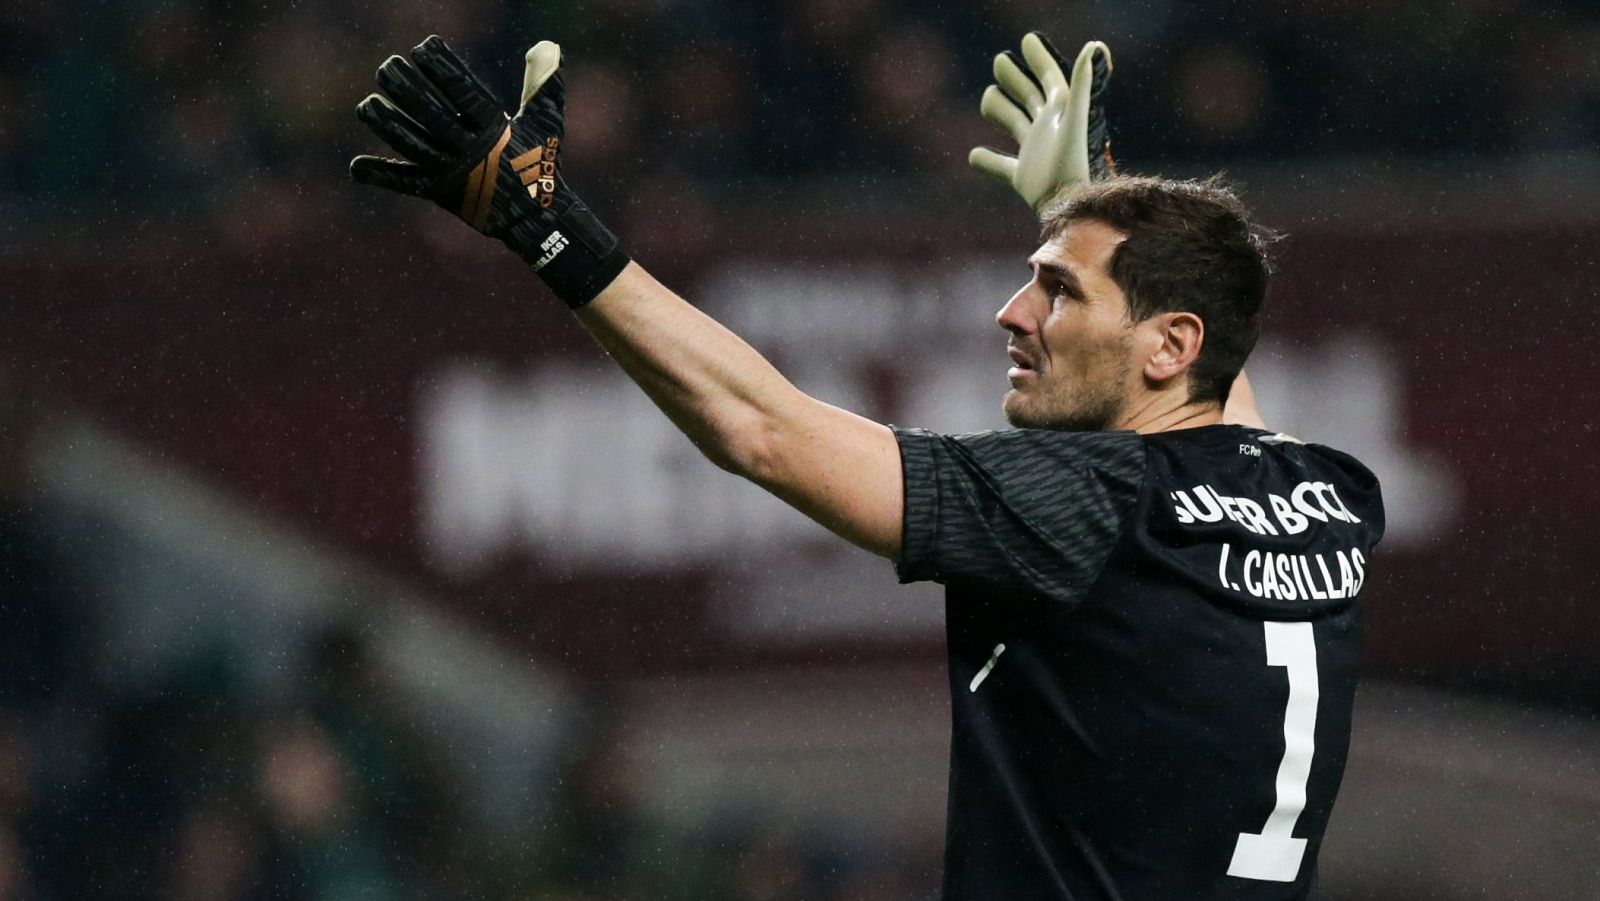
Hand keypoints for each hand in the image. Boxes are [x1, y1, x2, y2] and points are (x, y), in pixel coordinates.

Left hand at [351, 36, 628, 306]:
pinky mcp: (441, 193)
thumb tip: (546, 45)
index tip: (423, 47)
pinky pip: (407, 184)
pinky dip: (382, 176)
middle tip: (387, 67)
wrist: (538, 218)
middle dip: (408, 89)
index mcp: (495, 129)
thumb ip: (543, 83)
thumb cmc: (542, 163)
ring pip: (415, 145)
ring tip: (366, 106)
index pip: (464, 93)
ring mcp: (454, 173)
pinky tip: (357, 166)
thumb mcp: (546, 122)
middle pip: (433, 115)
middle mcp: (472, 149)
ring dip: (388, 125)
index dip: (443, 69)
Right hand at [969, 33, 1114, 213]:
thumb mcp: (1075, 119)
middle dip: (1014, 78)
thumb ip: (1081, 85)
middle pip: (1027, 96)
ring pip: (1012, 123)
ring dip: (999, 110)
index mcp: (1059, 113)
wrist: (1065, 208)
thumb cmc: (1071, 166)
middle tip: (1000, 61)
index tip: (1027, 40)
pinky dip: (986, 160)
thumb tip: (1093, 46)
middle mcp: (1046, 129)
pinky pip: (1000, 166)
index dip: (1039, 57)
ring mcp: (1033, 152)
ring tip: (988, 99)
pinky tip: (974, 155)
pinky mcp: (1022, 177)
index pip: (1049, 77)